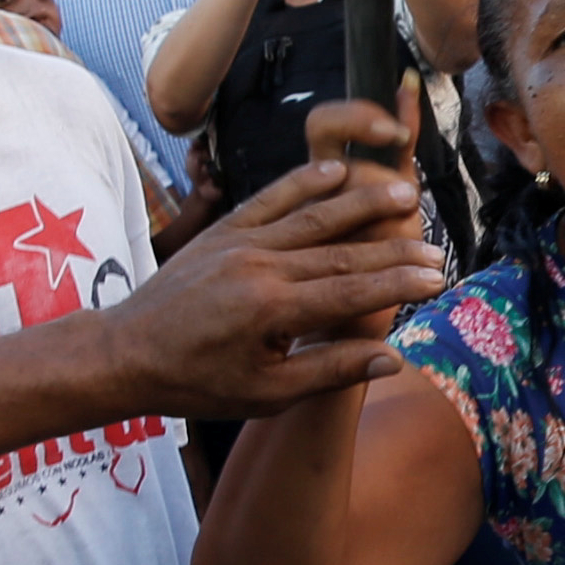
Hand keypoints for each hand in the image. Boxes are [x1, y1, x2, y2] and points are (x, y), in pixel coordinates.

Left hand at [113, 138, 443, 415]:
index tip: (437, 280)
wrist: (126, 353)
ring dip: (361, 204)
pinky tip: (336, 171)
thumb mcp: (265, 393)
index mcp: (271, 312)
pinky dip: (303, 183)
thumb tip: (391, 358)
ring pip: (312, 216)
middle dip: (394, 251)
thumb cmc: (196, 383)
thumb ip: (329, 370)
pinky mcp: (223, 230)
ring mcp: (239, 242)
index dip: (399, 286)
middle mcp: (259, 267)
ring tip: (405, 194)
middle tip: (437, 248)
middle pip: (342, 253)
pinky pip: (269, 199)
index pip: (351, 294)